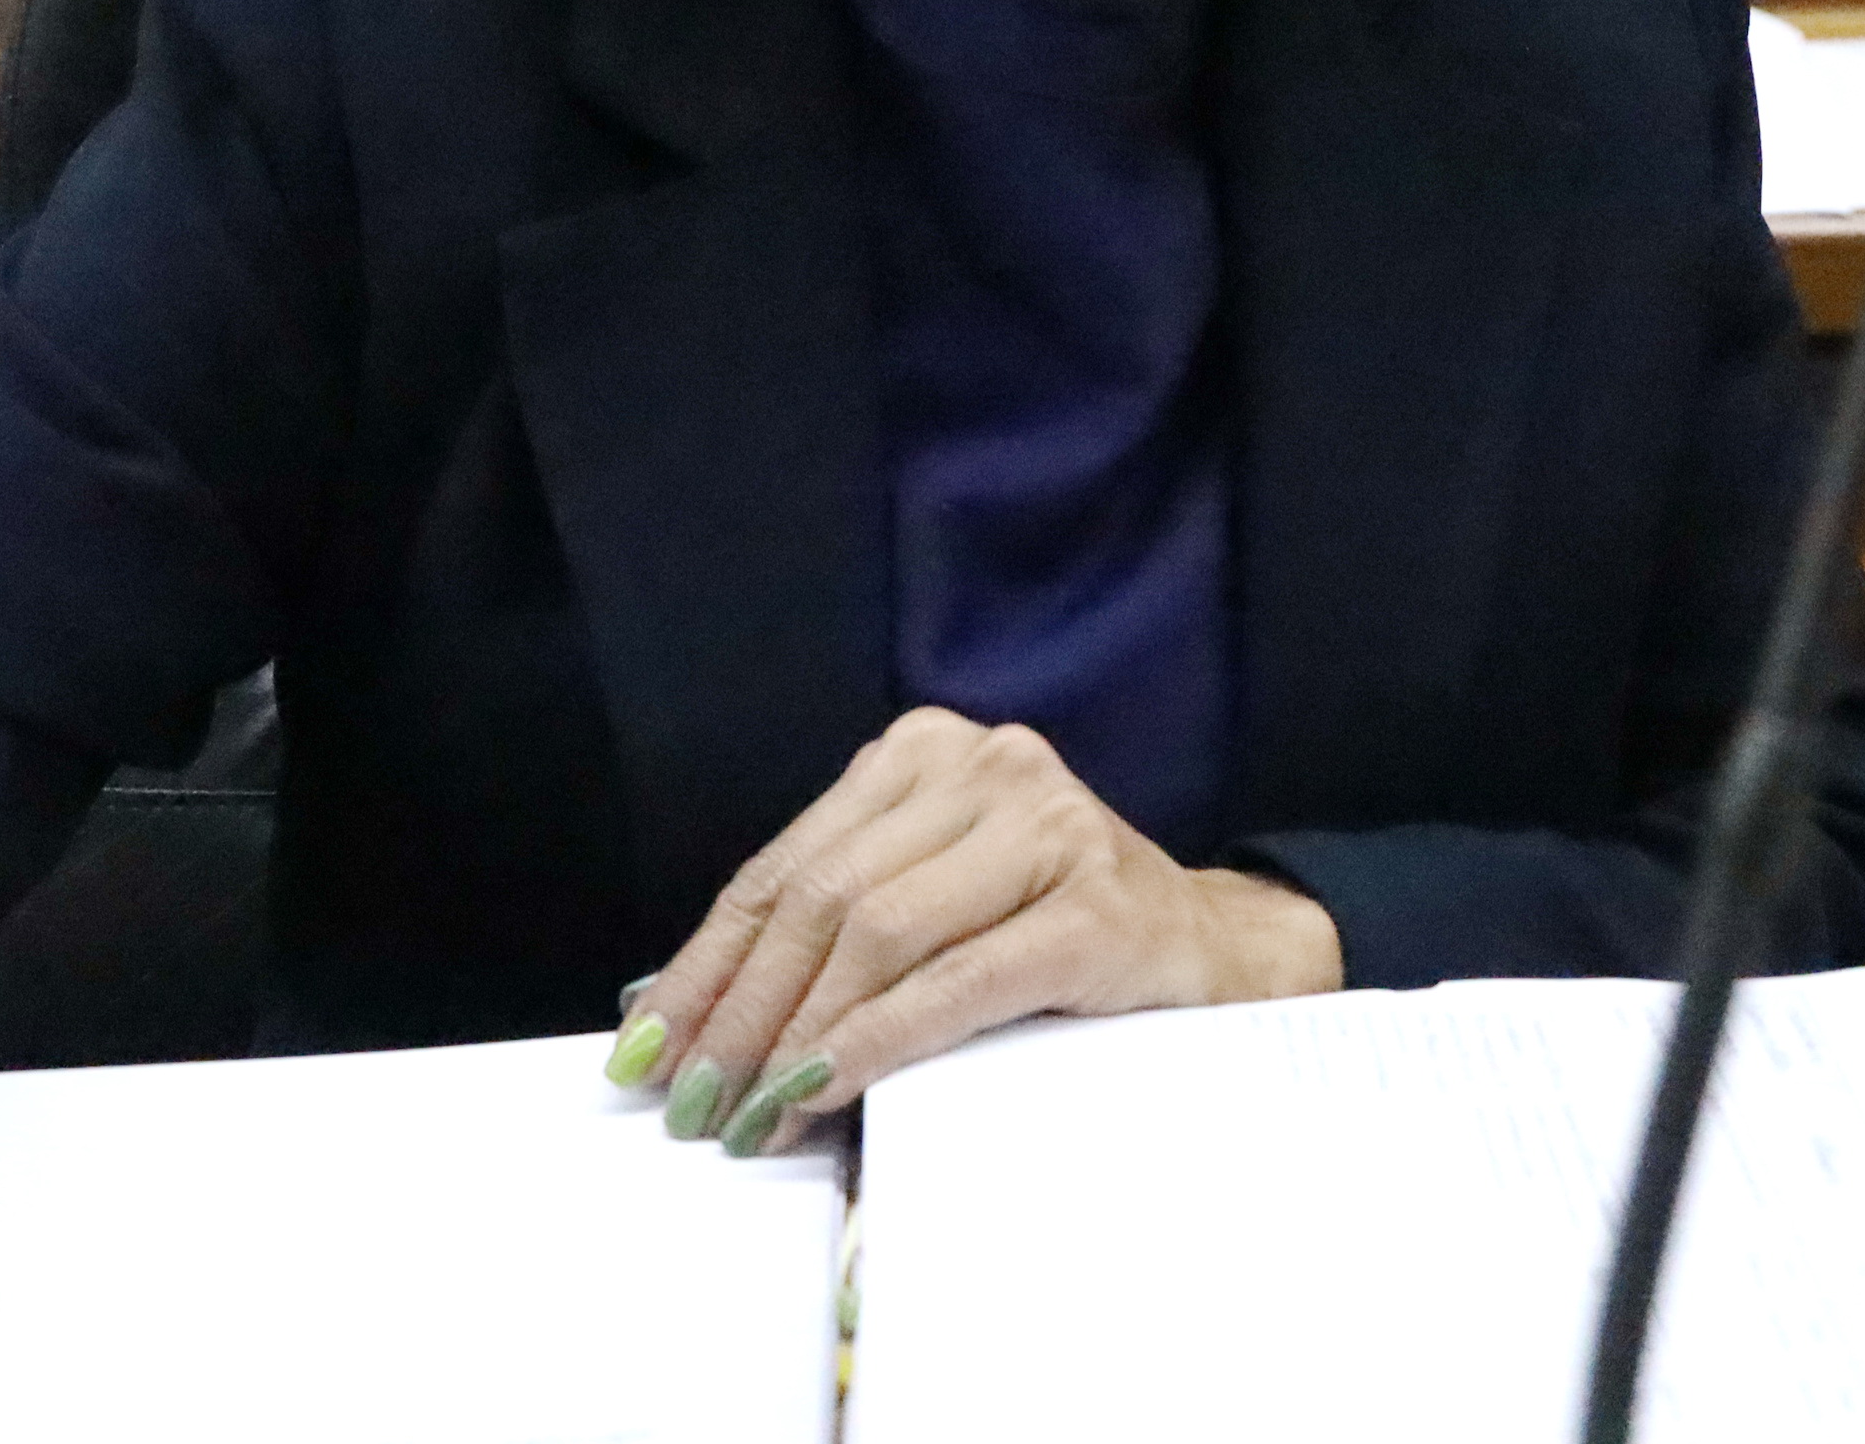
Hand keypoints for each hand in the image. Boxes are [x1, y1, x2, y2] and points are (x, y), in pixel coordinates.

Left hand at [606, 708, 1340, 1156]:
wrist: (1217, 954)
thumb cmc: (1054, 937)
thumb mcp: (935, 904)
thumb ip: (830, 934)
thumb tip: (671, 1013)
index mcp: (924, 753)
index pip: (784, 866)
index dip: (706, 963)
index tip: (647, 1048)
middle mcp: (983, 766)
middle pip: (820, 896)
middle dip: (741, 1010)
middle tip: (694, 1102)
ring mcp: (1047, 828)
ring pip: (878, 930)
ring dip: (798, 1035)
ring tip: (752, 1112)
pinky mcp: (1096, 906)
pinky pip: (960, 977)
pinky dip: (881, 1038)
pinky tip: (829, 1086)